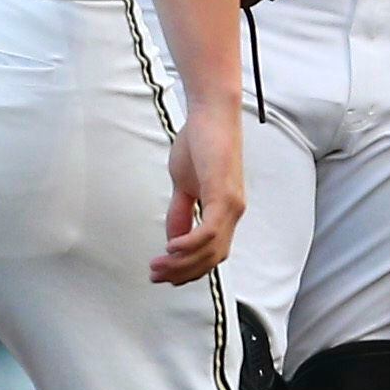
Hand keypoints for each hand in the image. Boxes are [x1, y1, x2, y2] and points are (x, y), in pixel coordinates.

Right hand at [155, 99, 246, 283]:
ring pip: (210, 250)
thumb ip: (182, 212)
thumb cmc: (199, 143)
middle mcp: (233, 212)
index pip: (211, 253)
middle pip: (211, 258)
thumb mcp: (184, 185)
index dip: (189, 269)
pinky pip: (210, 231)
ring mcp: (231, 205)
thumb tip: (174, 241)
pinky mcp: (224, 194)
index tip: (165, 276)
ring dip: (182, 263)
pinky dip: (190, 244)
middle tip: (155, 277)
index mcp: (225, 211)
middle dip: (183, 273)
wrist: (211, 113)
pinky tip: (171, 249)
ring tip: (158, 267)